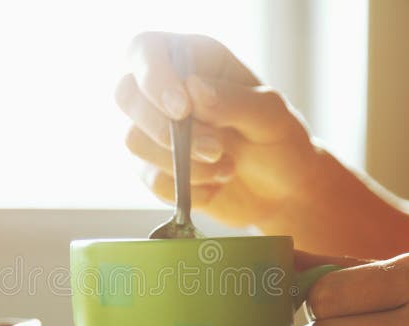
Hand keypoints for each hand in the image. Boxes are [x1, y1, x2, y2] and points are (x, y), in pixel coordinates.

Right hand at [115, 32, 317, 228]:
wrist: (282, 191)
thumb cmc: (279, 141)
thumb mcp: (270, 116)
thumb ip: (234, 100)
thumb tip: (192, 89)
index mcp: (192, 59)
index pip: (146, 50)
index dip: (154, 77)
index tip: (182, 109)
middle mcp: (165, 90)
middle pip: (126, 95)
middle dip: (165, 129)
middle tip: (215, 149)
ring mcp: (154, 131)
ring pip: (134, 141)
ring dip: (184, 163)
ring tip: (227, 167)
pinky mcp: (153, 169)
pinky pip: (151, 179)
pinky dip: (189, 188)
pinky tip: (217, 184)